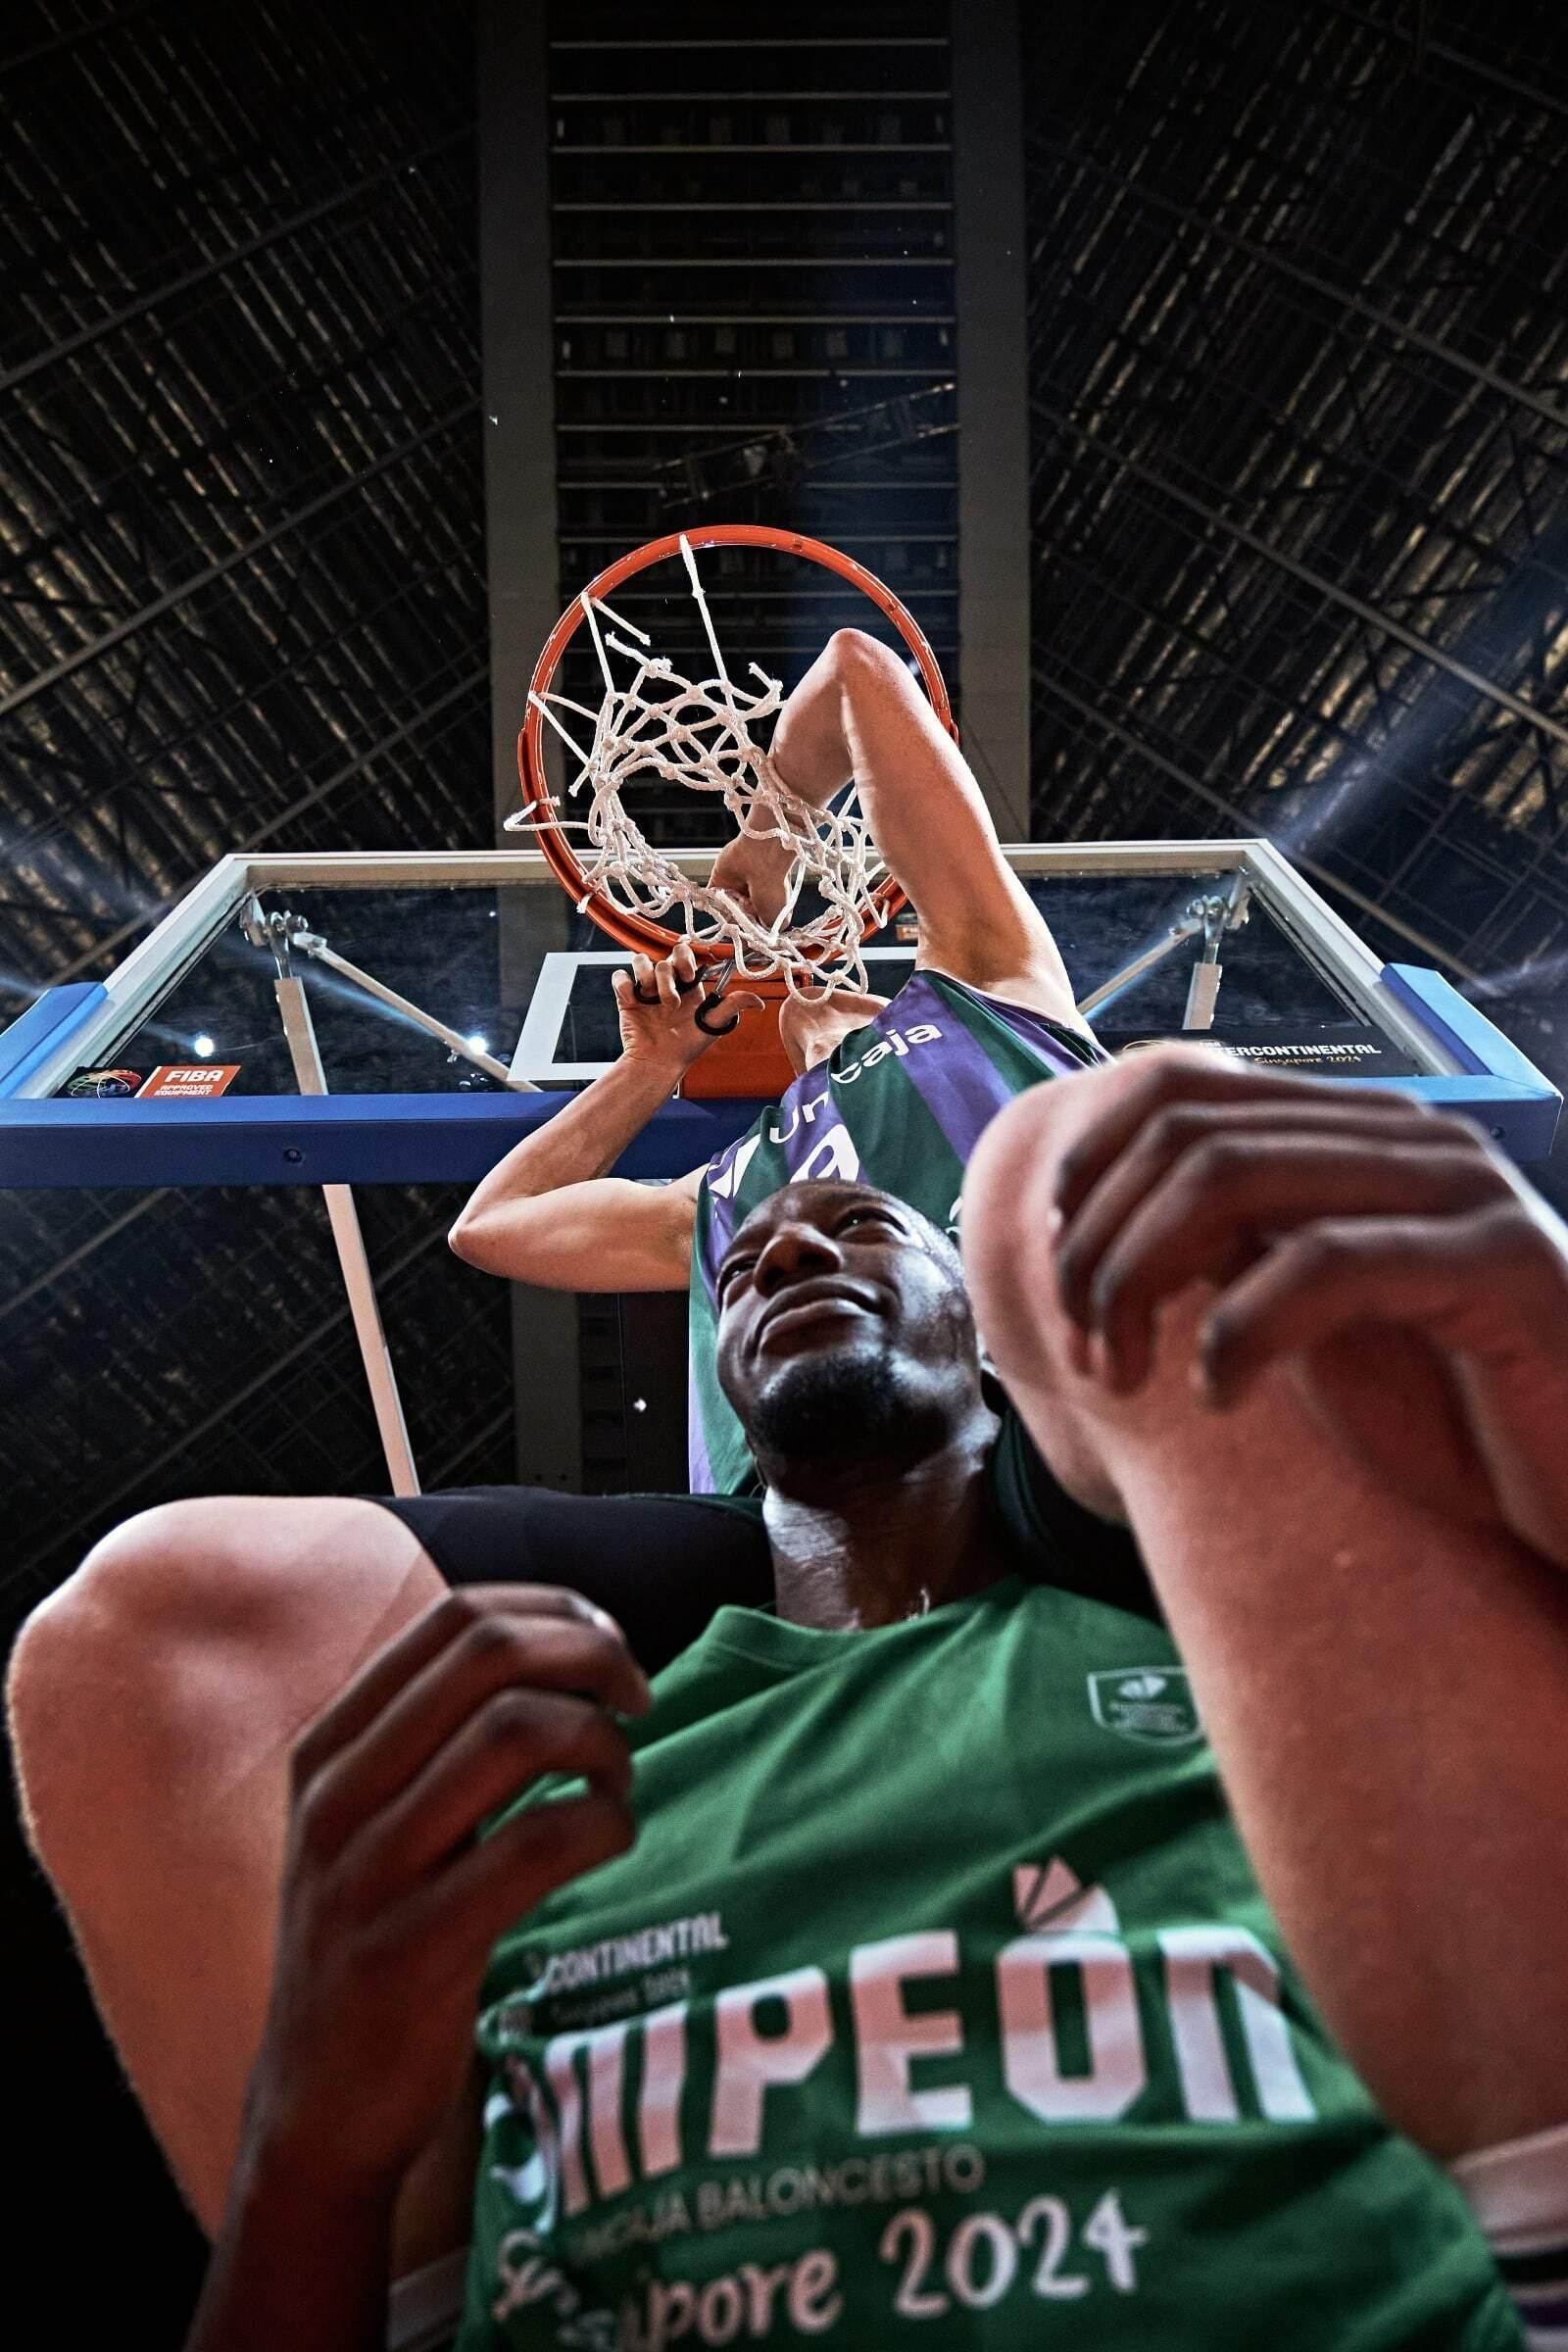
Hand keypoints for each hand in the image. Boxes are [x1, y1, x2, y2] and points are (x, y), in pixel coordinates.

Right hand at [243, 1586, 649, 2202]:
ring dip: (600, 1741)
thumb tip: (570, 1646)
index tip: (610, 1648)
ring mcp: (367, 1871)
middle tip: (637, 1701)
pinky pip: (535, 1844)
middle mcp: (336, 1793)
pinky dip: (602, 1821)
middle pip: (487, 1655)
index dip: (555, 1613)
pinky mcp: (412, 1948)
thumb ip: (442, 1738)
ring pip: (514, 1733)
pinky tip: (612, 1837)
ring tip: (617, 1779)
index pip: (454, 1616)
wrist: (319, 2107)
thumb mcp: (376, 1822)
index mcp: (331, 1746)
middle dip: (590, 1657)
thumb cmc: (378, 1940)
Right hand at [611, 938, 762, 1071]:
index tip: (689, 976)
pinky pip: (620, 977)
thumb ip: (733, 1007)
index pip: (684, 953)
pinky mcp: (627, 998)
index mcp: (687, 984)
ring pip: (640, 960)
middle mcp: (666, 982)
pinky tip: (635, 999)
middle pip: (663, 957)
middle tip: (674, 998)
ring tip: (655, 1001)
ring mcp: (646, 989)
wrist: (660, 1063)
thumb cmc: (688, 1046)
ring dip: (649, 978)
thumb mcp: (713, 1024)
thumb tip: (758, 1002)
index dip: (685, 958)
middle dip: (668, 974)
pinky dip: (624, 984)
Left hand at [708, 813, 804, 929]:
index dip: (747, 934)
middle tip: (737, 921)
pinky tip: (711, 906)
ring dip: (723, 913)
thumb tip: (755, 940)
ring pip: (722, 911)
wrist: (761, 858)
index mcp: (766, 909)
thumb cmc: (773, 886)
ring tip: (730, 907)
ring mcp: (733, 891)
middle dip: (735, 923)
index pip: (751, 929)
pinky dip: (706, 904)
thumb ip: (765, 934)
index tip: (744, 937)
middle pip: (735, 921)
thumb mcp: (777, 921)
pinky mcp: (718, 881)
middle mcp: (749, 900)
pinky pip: (708, 898)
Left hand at [1049, 1050, 1567, 1564]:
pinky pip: (1326, 1263)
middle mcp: (1411, 1138)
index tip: (1055, 1271)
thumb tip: (1102, 1225)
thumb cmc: (1459, 1418)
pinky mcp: (1502, 1266)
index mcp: (1361, 1135)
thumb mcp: (1320, 1322)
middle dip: (1103, 1243)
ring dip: (1144, 1279)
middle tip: (1086, 1350)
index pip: (1180, 1089)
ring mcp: (1463, 1192)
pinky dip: (1241, 1329)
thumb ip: (1240, 1251)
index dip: (1089, 1170)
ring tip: (1129, 1373)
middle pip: (1187, 1132)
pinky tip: (1220, 1394)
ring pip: (1233, 1177)